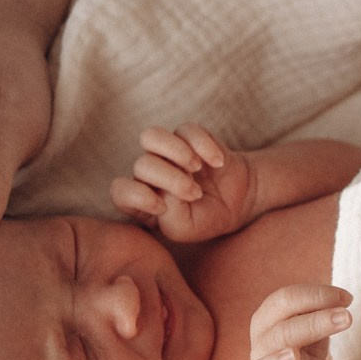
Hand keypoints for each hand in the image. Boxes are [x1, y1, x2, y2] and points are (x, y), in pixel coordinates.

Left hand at [115, 124, 258, 241]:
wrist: (240, 202)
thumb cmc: (206, 219)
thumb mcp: (185, 229)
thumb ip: (169, 216)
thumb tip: (165, 191)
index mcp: (141, 200)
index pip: (120, 191)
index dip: (137, 196)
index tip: (162, 208)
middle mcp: (149, 174)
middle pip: (142, 165)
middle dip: (170, 179)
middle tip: (195, 194)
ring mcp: (166, 153)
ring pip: (150, 136)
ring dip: (174, 151)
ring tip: (196, 167)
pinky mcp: (188, 136)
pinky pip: (186, 130)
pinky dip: (204, 146)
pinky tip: (218, 163)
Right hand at [242, 284, 353, 359]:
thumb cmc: (309, 351)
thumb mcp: (315, 327)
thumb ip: (321, 310)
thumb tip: (342, 299)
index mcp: (266, 323)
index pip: (281, 301)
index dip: (313, 295)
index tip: (346, 298)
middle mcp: (260, 351)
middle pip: (279, 333)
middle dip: (313, 322)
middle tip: (347, 316)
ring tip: (294, 355)